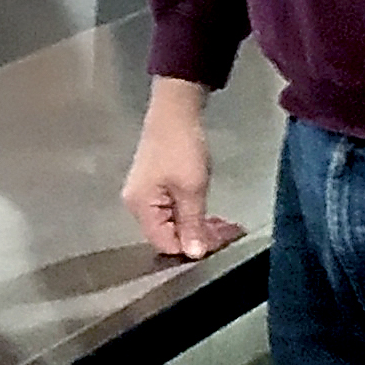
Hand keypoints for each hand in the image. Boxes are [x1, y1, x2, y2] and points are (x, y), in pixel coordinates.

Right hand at [122, 77, 245, 261]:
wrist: (176, 111)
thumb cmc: (182, 149)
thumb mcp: (192, 189)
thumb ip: (192, 224)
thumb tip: (194, 254)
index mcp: (141, 207)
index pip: (165, 244)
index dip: (192, 247)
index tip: (220, 242)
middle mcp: (137, 205)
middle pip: (167, 235)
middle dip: (198, 237)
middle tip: (227, 232)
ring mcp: (144, 195)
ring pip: (172, 223)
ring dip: (197, 225)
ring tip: (224, 224)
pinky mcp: (154, 186)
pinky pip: (172, 210)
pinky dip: (191, 213)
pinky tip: (208, 212)